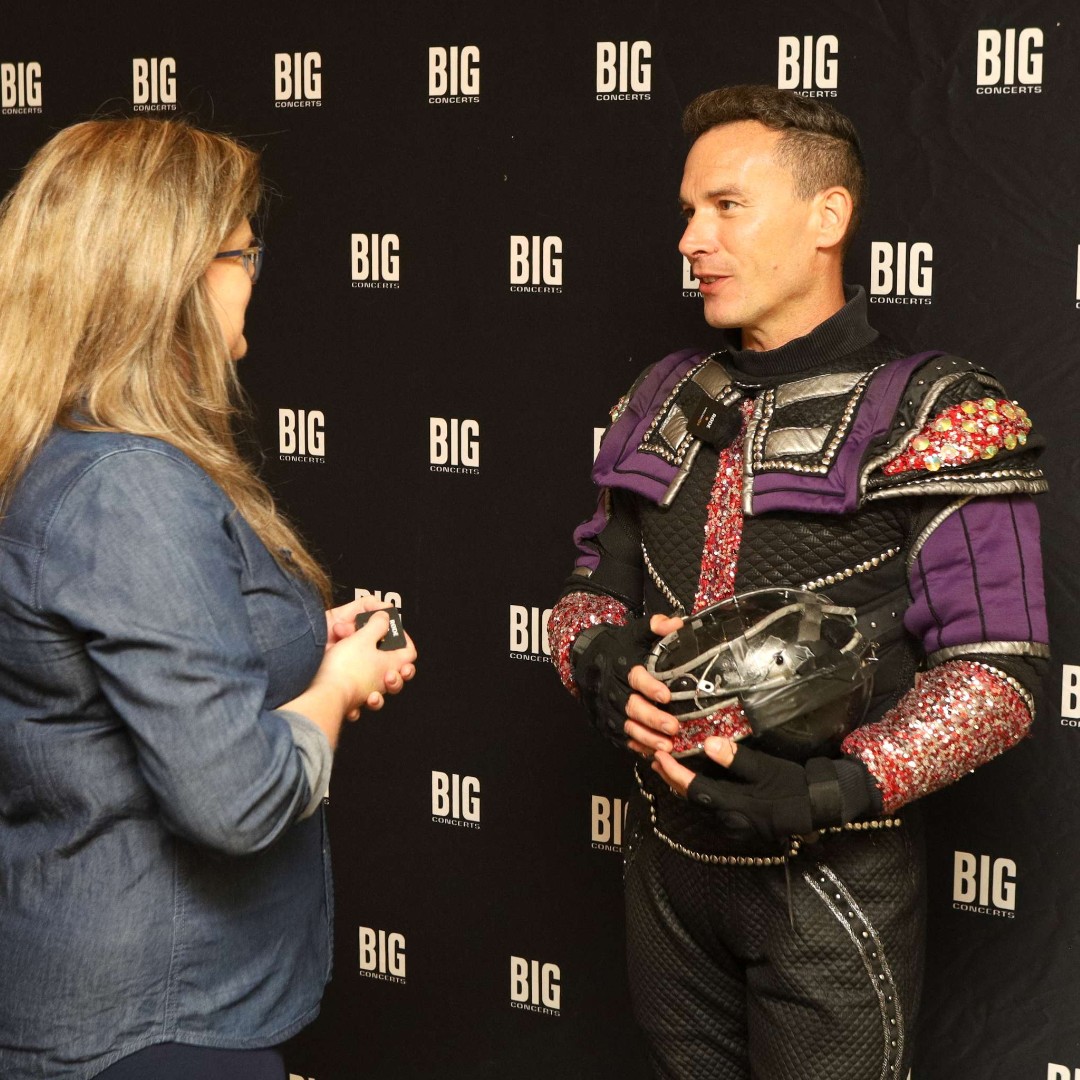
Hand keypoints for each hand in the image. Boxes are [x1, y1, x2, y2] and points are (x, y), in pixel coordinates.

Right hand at [322, 599, 415, 708]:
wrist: (328, 692)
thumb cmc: (347, 667)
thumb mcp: (363, 637)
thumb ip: (377, 624)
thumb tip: (385, 617)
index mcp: (393, 665)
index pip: (410, 652)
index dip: (404, 640)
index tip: (391, 632)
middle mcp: (385, 682)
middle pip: (399, 671)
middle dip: (386, 652)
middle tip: (382, 648)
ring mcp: (371, 692)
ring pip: (382, 684)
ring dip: (371, 670)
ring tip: (367, 663)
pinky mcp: (355, 699)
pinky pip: (362, 696)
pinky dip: (358, 688)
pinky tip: (351, 680)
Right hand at [574, 612, 682, 748]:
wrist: (587, 660)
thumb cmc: (619, 648)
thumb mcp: (635, 633)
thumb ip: (656, 627)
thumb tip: (677, 624)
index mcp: (621, 666)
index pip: (635, 677)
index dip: (649, 687)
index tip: (666, 695)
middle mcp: (611, 689)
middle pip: (631, 706)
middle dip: (652, 718)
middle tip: (673, 726)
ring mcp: (607, 709)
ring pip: (626, 726)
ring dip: (647, 737)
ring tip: (667, 745)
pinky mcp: (605, 723)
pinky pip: (621, 738)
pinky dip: (636, 745)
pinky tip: (652, 751)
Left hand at [653, 737, 875, 842]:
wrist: (820, 807)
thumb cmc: (795, 786)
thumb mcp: (767, 769)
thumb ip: (736, 759)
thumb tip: (708, 743)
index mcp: (735, 806)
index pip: (695, 789)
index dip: (674, 772)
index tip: (660, 755)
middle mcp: (730, 820)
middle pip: (691, 799)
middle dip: (671, 778)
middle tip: (655, 757)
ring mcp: (734, 823)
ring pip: (699, 804)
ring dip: (681, 784)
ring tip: (666, 765)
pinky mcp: (740, 821)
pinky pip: (710, 805)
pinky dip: (696, 790)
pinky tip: (693, 777)